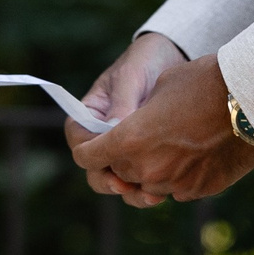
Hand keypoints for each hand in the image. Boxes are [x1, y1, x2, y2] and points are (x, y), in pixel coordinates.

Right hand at [64, 32, 185, 199]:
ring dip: (130, 192)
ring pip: (117, 181)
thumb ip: (122, 103)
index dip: (89, 155)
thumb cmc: (145, 62)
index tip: (108, 160)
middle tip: (125, 185)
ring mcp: (124, 150)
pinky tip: (165, 190)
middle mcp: (102, 138)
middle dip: (108, 181)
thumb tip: (114, 131)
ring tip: (150, 195)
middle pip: (94, 169)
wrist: (174, 59)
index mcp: (89, 115)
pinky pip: (142, 181)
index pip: (79, 142)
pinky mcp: (146, 158)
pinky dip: (149, 189)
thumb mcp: (131, 77)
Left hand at [71, 52, 253, 206]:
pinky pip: (176, 189)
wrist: (253, 99)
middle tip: (136, 138)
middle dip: (121, 157)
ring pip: (147, 185)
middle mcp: (146, 169)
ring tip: (167, 144)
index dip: (87, 147)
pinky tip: (193, 152)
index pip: (86, 157)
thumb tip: (125, 129)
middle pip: (117, 172)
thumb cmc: (203, 83)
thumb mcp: (161, 89)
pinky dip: (177, 175)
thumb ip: (134, 116)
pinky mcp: (199, 191)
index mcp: (128, 139)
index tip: (93, 142)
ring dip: (150, 170)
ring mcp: (173, 184)